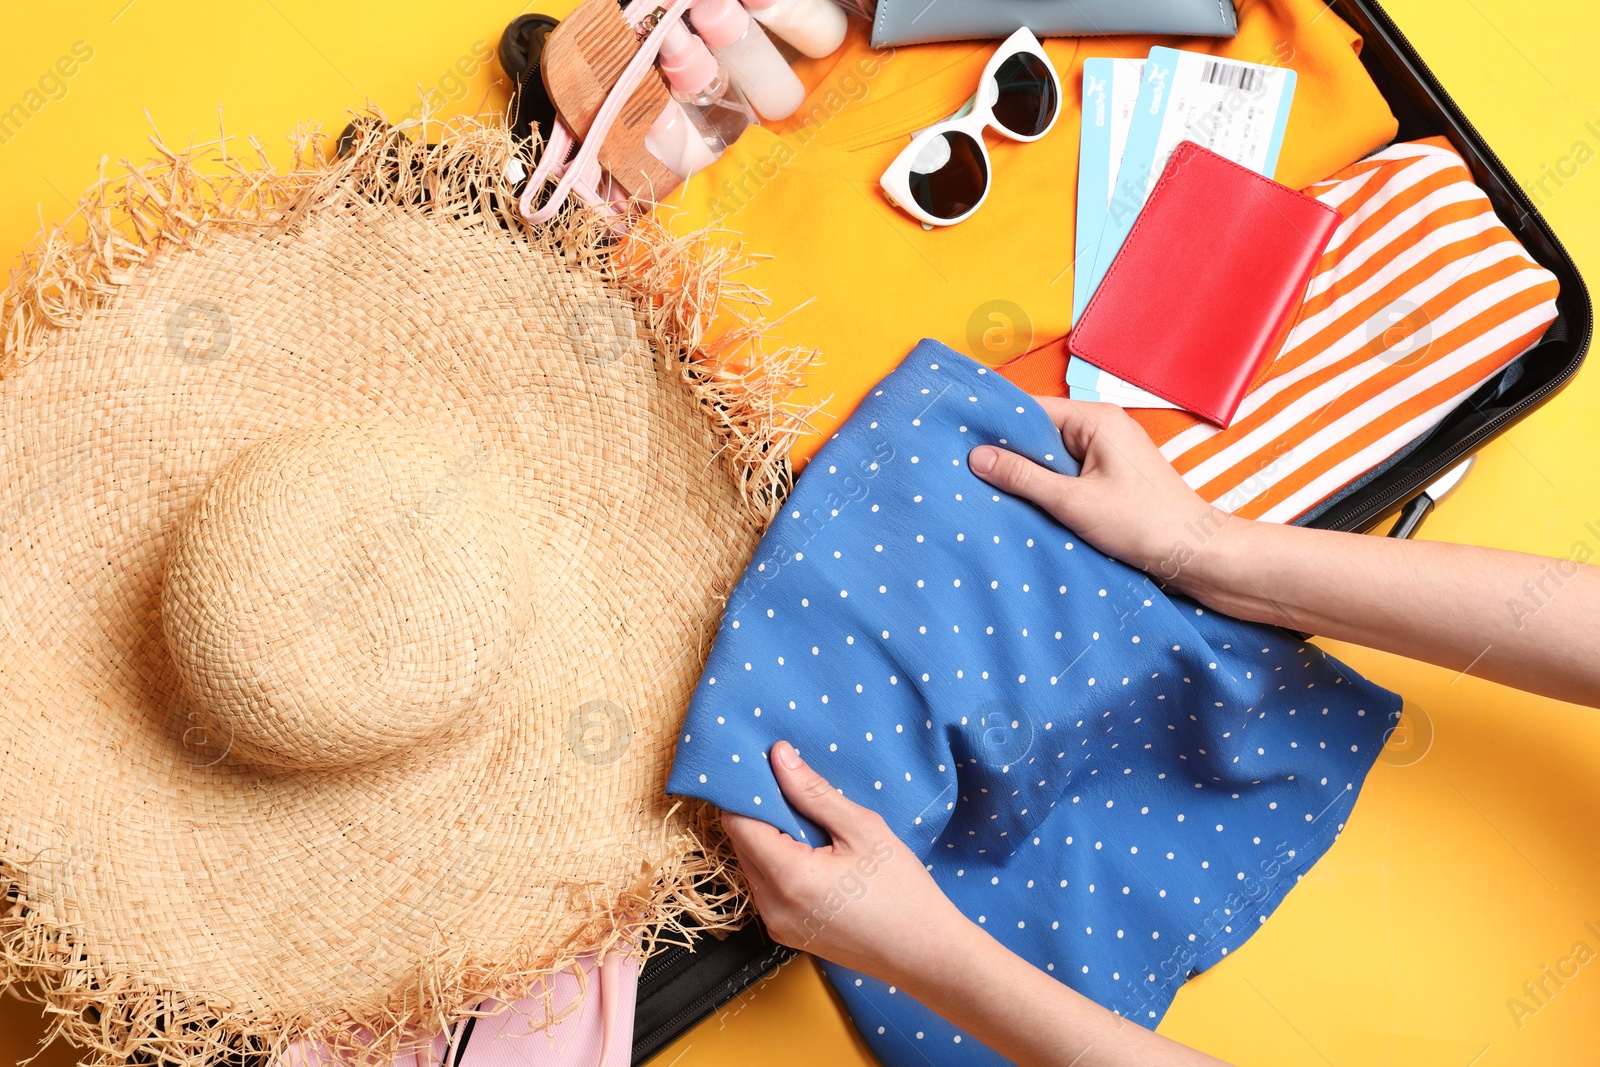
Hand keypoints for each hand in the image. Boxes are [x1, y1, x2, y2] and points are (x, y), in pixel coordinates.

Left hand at [720, 740, 969, 984]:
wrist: (925, 954)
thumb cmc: (903, 892)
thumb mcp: (862, 830)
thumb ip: (813, 792)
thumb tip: (778, 757)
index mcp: (788, 878)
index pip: (737, 822)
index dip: (747, 792)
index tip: (768, 771)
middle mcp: (771, 906)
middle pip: (740, 843)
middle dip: (760, 813)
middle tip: (796, 793)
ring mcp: (775, 924)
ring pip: (751, 864)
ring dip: (770, 839)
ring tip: (812, 826)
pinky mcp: (785, 933)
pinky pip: (765, 887)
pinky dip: (779, 864)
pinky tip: (815, 855)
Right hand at [968, 397, 1230, 595]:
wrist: (1194, 554)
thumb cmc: (1143, 524)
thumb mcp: (1072, 502)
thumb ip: (1023, 477)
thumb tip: (978, 457)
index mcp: (1096, 419)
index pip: (1031, 409)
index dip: (996, 426)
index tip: (961, 440)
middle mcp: (1102, 426)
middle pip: (1039, 431)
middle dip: (1010, 453)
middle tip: (969, 471)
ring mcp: (1108, 450)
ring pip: (1052, 455)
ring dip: (1030, 474)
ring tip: (993, 490)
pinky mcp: (1110, 474)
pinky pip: (1067, 471)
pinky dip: (1049, 487)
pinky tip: (1029, 504)